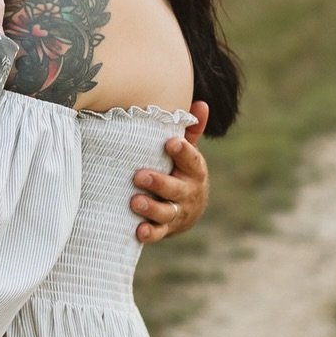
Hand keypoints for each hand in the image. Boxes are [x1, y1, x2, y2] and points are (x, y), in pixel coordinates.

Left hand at [131, 99, 208, 242]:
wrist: (188, 211)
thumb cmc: (182, 172)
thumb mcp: (188, 154)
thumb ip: (191, 132)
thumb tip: (201, 103)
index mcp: (194, 171)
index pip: (191, 160)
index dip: (183, 152)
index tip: (170, 143)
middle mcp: (188, 193)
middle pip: (176, 189)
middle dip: (159, 183)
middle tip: (139, 175)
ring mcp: (177, 212)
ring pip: (166, 212)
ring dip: (151, 208)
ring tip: (135, 201)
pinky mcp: (165, 228)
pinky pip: (158, 233)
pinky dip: (149, 233)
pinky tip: (138, 230)